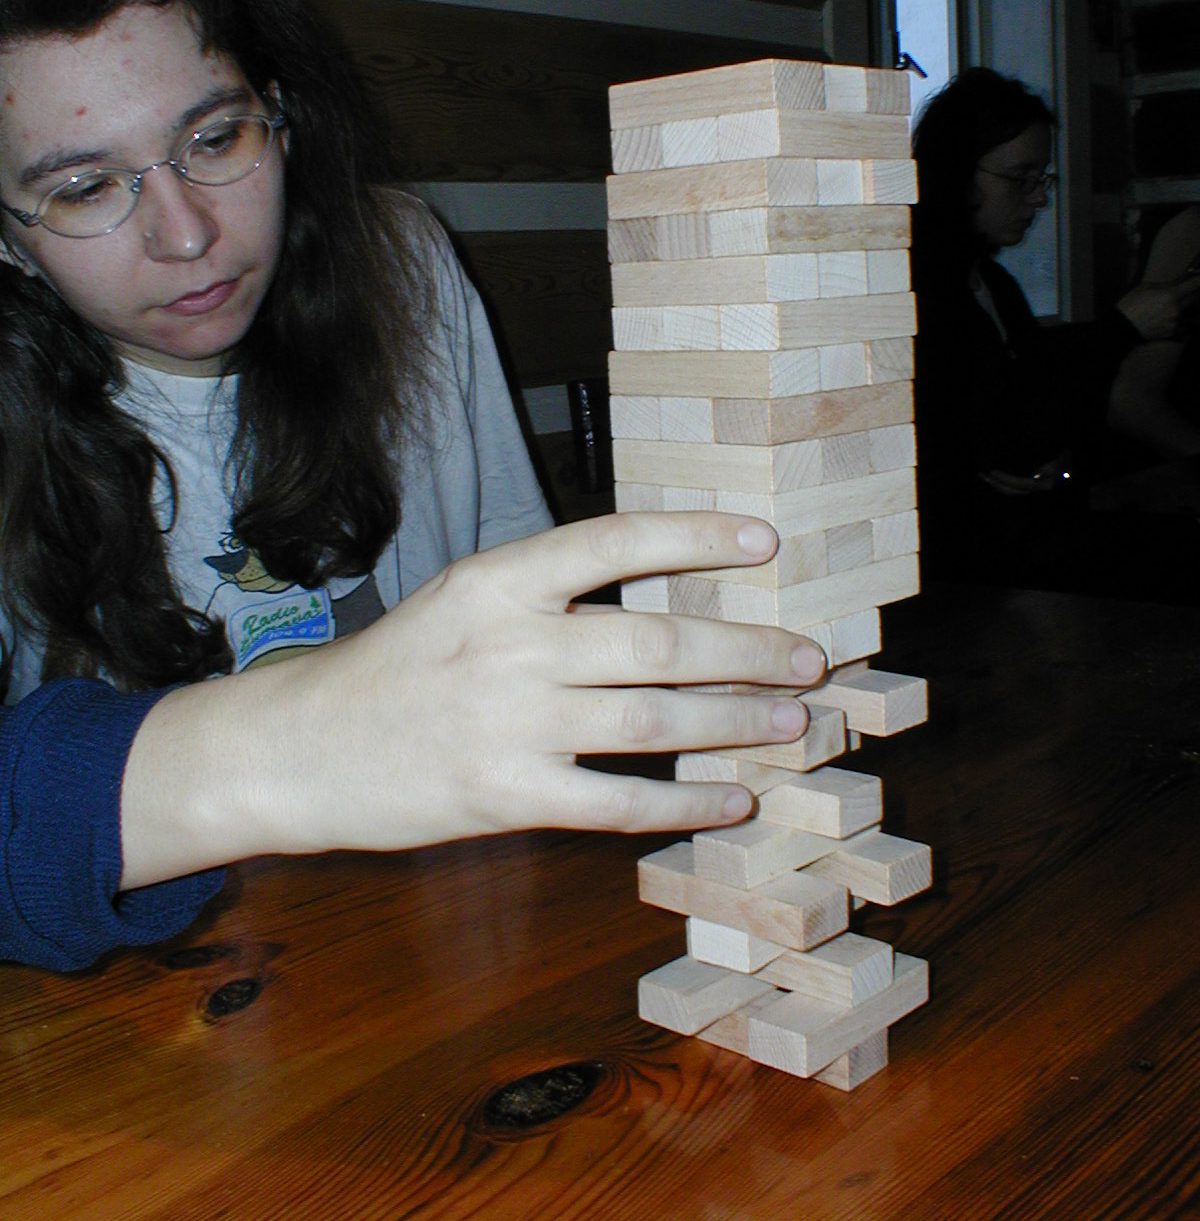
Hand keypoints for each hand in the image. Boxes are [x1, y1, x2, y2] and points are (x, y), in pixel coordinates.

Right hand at [120, 513, 824, 886]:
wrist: (300, 750)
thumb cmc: (394, 669)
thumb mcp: (461, 602)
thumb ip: (548, 598)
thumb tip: (660, 601)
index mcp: (498, 580)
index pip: (617, 541)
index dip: (698, 537)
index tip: (766, 542)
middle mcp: (512, 643)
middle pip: (660, 640)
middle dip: (749, 650)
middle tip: (809, 657)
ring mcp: (511, 723)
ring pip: (655, 719)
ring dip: (737, 722)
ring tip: (791, 722)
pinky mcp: (507, 798)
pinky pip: (620, 801)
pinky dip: (687, 803)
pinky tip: (731, 801)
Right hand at [1117, 273, 1199, 341]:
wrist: (1123, 327)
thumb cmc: (1131, 304)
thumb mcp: (1145, 287)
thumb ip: (1164, 285)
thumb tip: (1176, 283)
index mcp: (1171, 295)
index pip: (1193, 285)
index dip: (1198, 280)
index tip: (1199, 279)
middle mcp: (1177, 309)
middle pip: (1192, 298)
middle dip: (1188, 294)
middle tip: (1177, 294)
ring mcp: (1175, 321)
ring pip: (1183, 311)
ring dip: (1177, 308)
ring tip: (1161, 309)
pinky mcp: (1172, 331)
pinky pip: (1177, 322)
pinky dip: (1171, 319)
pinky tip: (1158, 319)